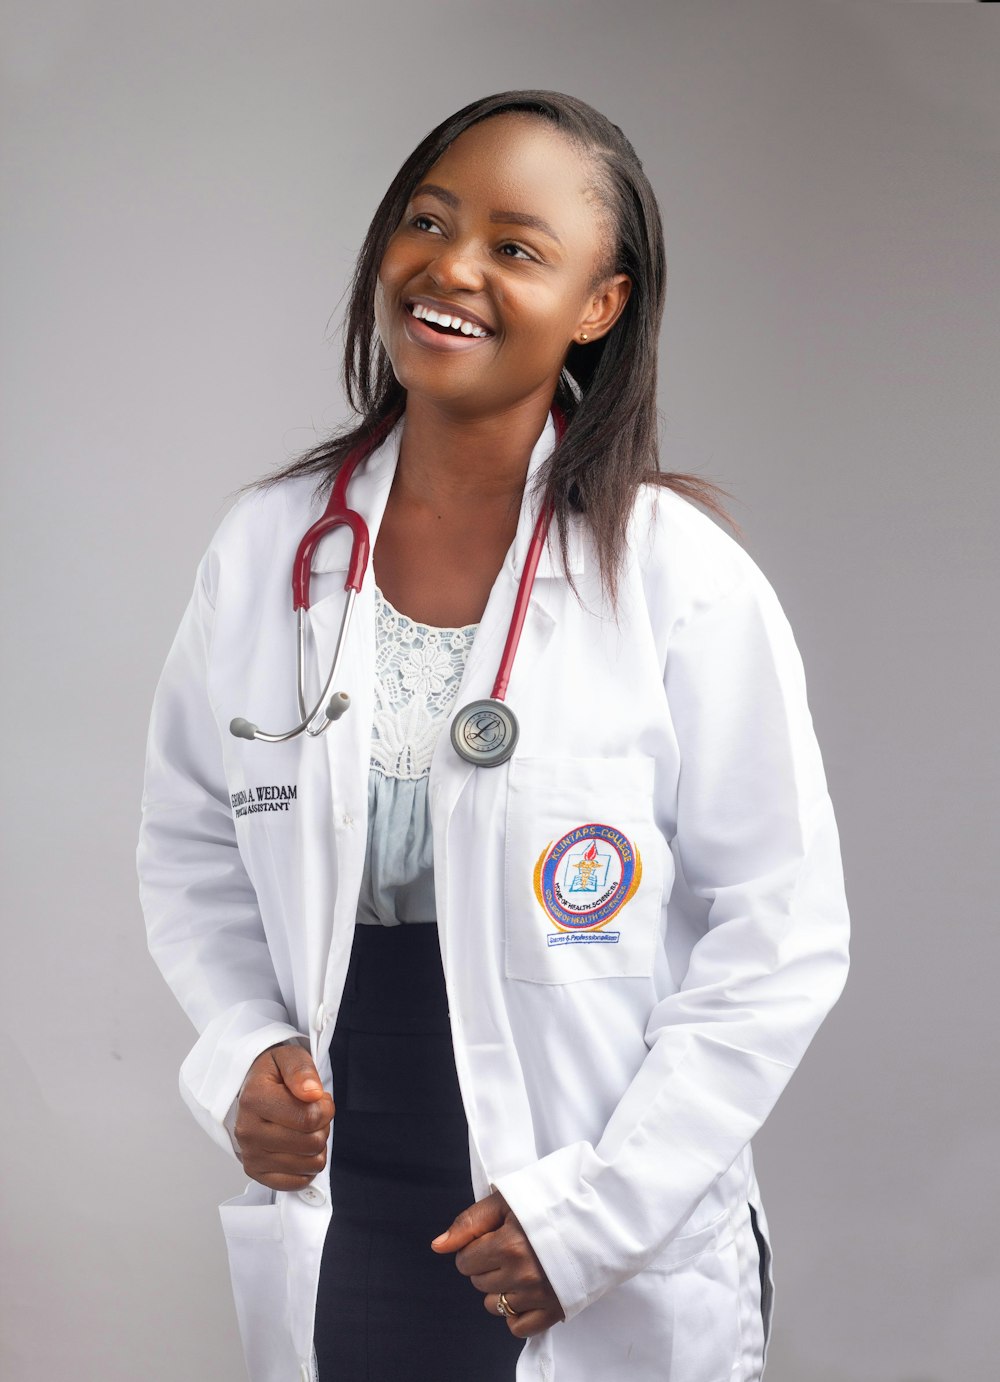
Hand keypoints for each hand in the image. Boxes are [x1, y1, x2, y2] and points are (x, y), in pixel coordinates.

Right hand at [233, 1043, 333, 1191]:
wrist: (253, 1090)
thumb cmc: (274, 1075)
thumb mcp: (289, 1057)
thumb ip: (302, 1070)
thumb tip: (312, 1093)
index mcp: (254, 1100)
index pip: (309, 1118)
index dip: (325, 1108)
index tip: (318, 1098)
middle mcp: (248, 1131)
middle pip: (312, 1143)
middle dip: (322, 1126)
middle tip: (312, 1113)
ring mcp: (251, 1155)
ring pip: (310, 1164)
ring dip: (317, 1145)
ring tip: (304, 1128)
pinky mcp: (256, 1172)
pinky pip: (299, 1182)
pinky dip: (306, 1166)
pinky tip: (299, 1147)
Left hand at [431, 1190, 564, 1337]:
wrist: (594, 1215)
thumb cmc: (549, 1203)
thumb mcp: (506, 1201)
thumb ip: (468, 1223)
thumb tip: (438, 1246)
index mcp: (509, 1244)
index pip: (465, 1261)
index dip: (473, 1248)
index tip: (491, 1238)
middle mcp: (523, 1273)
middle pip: (479, 1283)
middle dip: (486, 1267)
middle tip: (509, 1249)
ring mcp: (539, 1295)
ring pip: (495, 1306)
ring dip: (501, 1289)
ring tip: (520, 1267)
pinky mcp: (554, 1310)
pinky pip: (517, 1327)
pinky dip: (517, 1313)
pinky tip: (526, 1291)